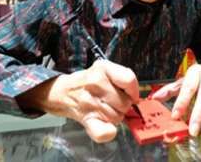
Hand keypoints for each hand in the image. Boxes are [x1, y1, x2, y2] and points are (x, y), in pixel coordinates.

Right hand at [17, 60, 138, 142]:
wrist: (63, 92)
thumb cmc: (89, 81)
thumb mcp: (104, 69)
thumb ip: (123, 78)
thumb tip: (136, 99)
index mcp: (103, 68)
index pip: (129, 79)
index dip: (134, 91)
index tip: (131, 96)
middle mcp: (96, 83)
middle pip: (125, 102)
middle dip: (123, 105)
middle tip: (112, 102)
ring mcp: (90, 102)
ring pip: (118, 117)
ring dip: (115, 116)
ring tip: (104, 109)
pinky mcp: (86, 119)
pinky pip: (105, 131)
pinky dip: (108, 131)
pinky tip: (104, 124)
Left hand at [149, 64, 200, 136]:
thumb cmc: (197, 79)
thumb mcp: (182, 81)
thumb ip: (169, 90)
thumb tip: (154, 99)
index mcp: (196, 73)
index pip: (188, 88)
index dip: (182, 103)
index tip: (175, 116)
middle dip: (198, 116)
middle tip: (192, 131)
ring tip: (200, 113)